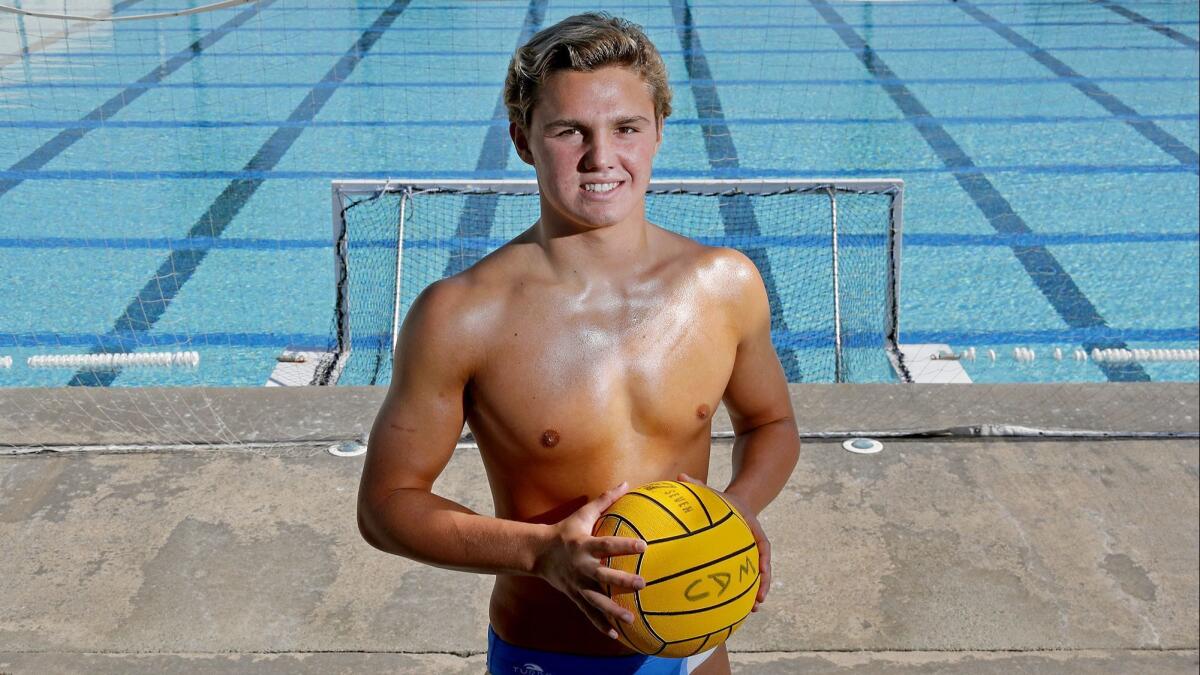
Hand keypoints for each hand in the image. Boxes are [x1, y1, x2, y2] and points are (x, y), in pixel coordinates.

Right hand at [533, 481, 647, 637]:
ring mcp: (577, 584)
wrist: (538, 553)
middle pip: (603, 576)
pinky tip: (615, 636)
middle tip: (643, 585)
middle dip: (622, 582)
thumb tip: (627, 483)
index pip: (607, 545)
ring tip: (631, 619)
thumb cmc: (566, 530)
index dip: (625, 546)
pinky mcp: (575, 596)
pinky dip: (601, 625)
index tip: (644, 546)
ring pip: (596, 600)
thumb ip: (605, 500)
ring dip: (613, 610)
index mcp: (584, 545)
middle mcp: (581, 567)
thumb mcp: (582, 514)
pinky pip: (589, 613)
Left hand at [677, 473, 771, 612]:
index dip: (763, 557)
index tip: (763, 569)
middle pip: (764, 566)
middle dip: (763, 583)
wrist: (736, 505)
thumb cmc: (720, 500)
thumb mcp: (711, 492)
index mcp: (752, 529)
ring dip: (756, 592)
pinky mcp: (743, 560)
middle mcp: (755, 544)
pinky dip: (742, 590)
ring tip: (753, 609)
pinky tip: (733, 605)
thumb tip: (680, 475)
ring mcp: (751, 554)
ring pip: (757, 575)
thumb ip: (697, 486)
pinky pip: (744, 576)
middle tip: (759, 600)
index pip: (763, 544)